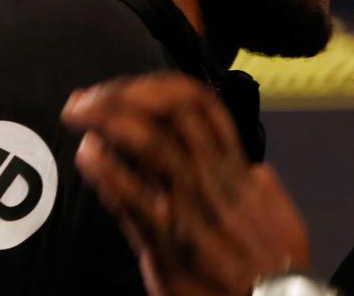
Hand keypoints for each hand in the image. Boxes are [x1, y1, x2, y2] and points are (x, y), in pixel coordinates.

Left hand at [62, 73, 310, 295]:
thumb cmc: (272, 267)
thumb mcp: (275, 213)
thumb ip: (258, 186)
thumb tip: (253, 168)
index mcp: (237, 168)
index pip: (201, 104)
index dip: (157, 86)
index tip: (127, 88)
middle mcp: (214, 177)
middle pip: (172, 110)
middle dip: (123, 93)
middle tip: (87, 97)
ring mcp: (191, 207)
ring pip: (152, 142)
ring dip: (108, 119)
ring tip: (78, 113)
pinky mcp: (169, 243)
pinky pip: (133, 199)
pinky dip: (107, 171)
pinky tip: (87, 154)